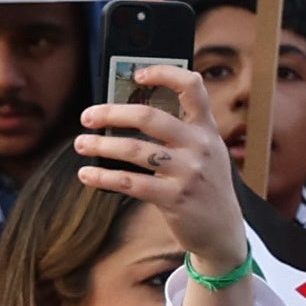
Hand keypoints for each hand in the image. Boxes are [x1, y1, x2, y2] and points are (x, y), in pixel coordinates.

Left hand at [78, 65, 254, 292]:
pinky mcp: (175, 198)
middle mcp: (200, 146)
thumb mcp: (206, 153)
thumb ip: (182, 132)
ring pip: (135, 149)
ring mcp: (189, 172)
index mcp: (207, 129)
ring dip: (102, 145)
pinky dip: (104, 177)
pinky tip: (87, 174)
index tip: (136, 76)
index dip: (164, 73)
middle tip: (87, 116)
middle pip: (150, 116)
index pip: (192, 87)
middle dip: (112, 113)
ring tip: (81, 144)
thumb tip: (130, 112)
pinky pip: (131, 182)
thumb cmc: (206, 187)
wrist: (224, 232)